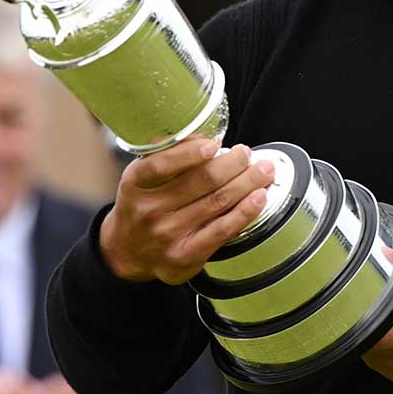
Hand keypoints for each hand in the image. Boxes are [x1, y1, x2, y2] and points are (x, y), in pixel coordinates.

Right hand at [100, 138, 275, 283]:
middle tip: (247, 154)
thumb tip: (202, 137)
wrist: (129, 252)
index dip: (190, 153)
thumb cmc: (143, 205)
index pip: (160, 165)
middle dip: (233, 163)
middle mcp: (149, 210)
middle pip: (201, 181)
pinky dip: (244, 212)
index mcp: (135, 184)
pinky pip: (222, 230)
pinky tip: (258, 198)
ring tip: (263, 171)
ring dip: (247, 183)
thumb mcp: (142, 177)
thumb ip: (166, 155)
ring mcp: (167, 235)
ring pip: (217, 202)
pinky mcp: (185, 256)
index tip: (214, 144)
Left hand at [362, 232, 392, 393]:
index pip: (376, 331)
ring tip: (384, 327)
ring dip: (374, 346)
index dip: (364, 318)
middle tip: (372, 311)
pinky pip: (390, 374)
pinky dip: (386, 360)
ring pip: (377, 363)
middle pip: (370, 347)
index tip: (364, 304)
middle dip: (367, 328)